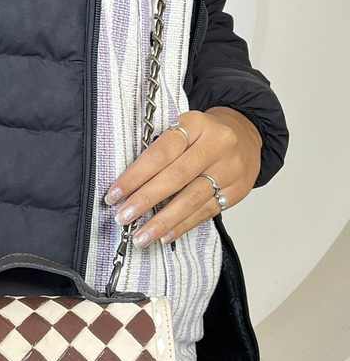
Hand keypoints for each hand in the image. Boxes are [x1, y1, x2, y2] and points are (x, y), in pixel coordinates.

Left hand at [103, 107, 261, 246]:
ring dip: (162, 221)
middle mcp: (216, 145)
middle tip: (123, 218)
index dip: (135, 175)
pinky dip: (181, 226)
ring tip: (140, 236)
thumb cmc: (202, 136)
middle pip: (176, 177)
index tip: (114, 194)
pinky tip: (164, 236)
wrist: (246, 137)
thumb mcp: (183, 129)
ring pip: (191, 199)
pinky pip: (205, 212)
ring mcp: (229, 170)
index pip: (161, 152)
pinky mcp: (236, 191)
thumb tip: (125, 187)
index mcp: (196, 124)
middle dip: (145, 200)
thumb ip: (159, 151)